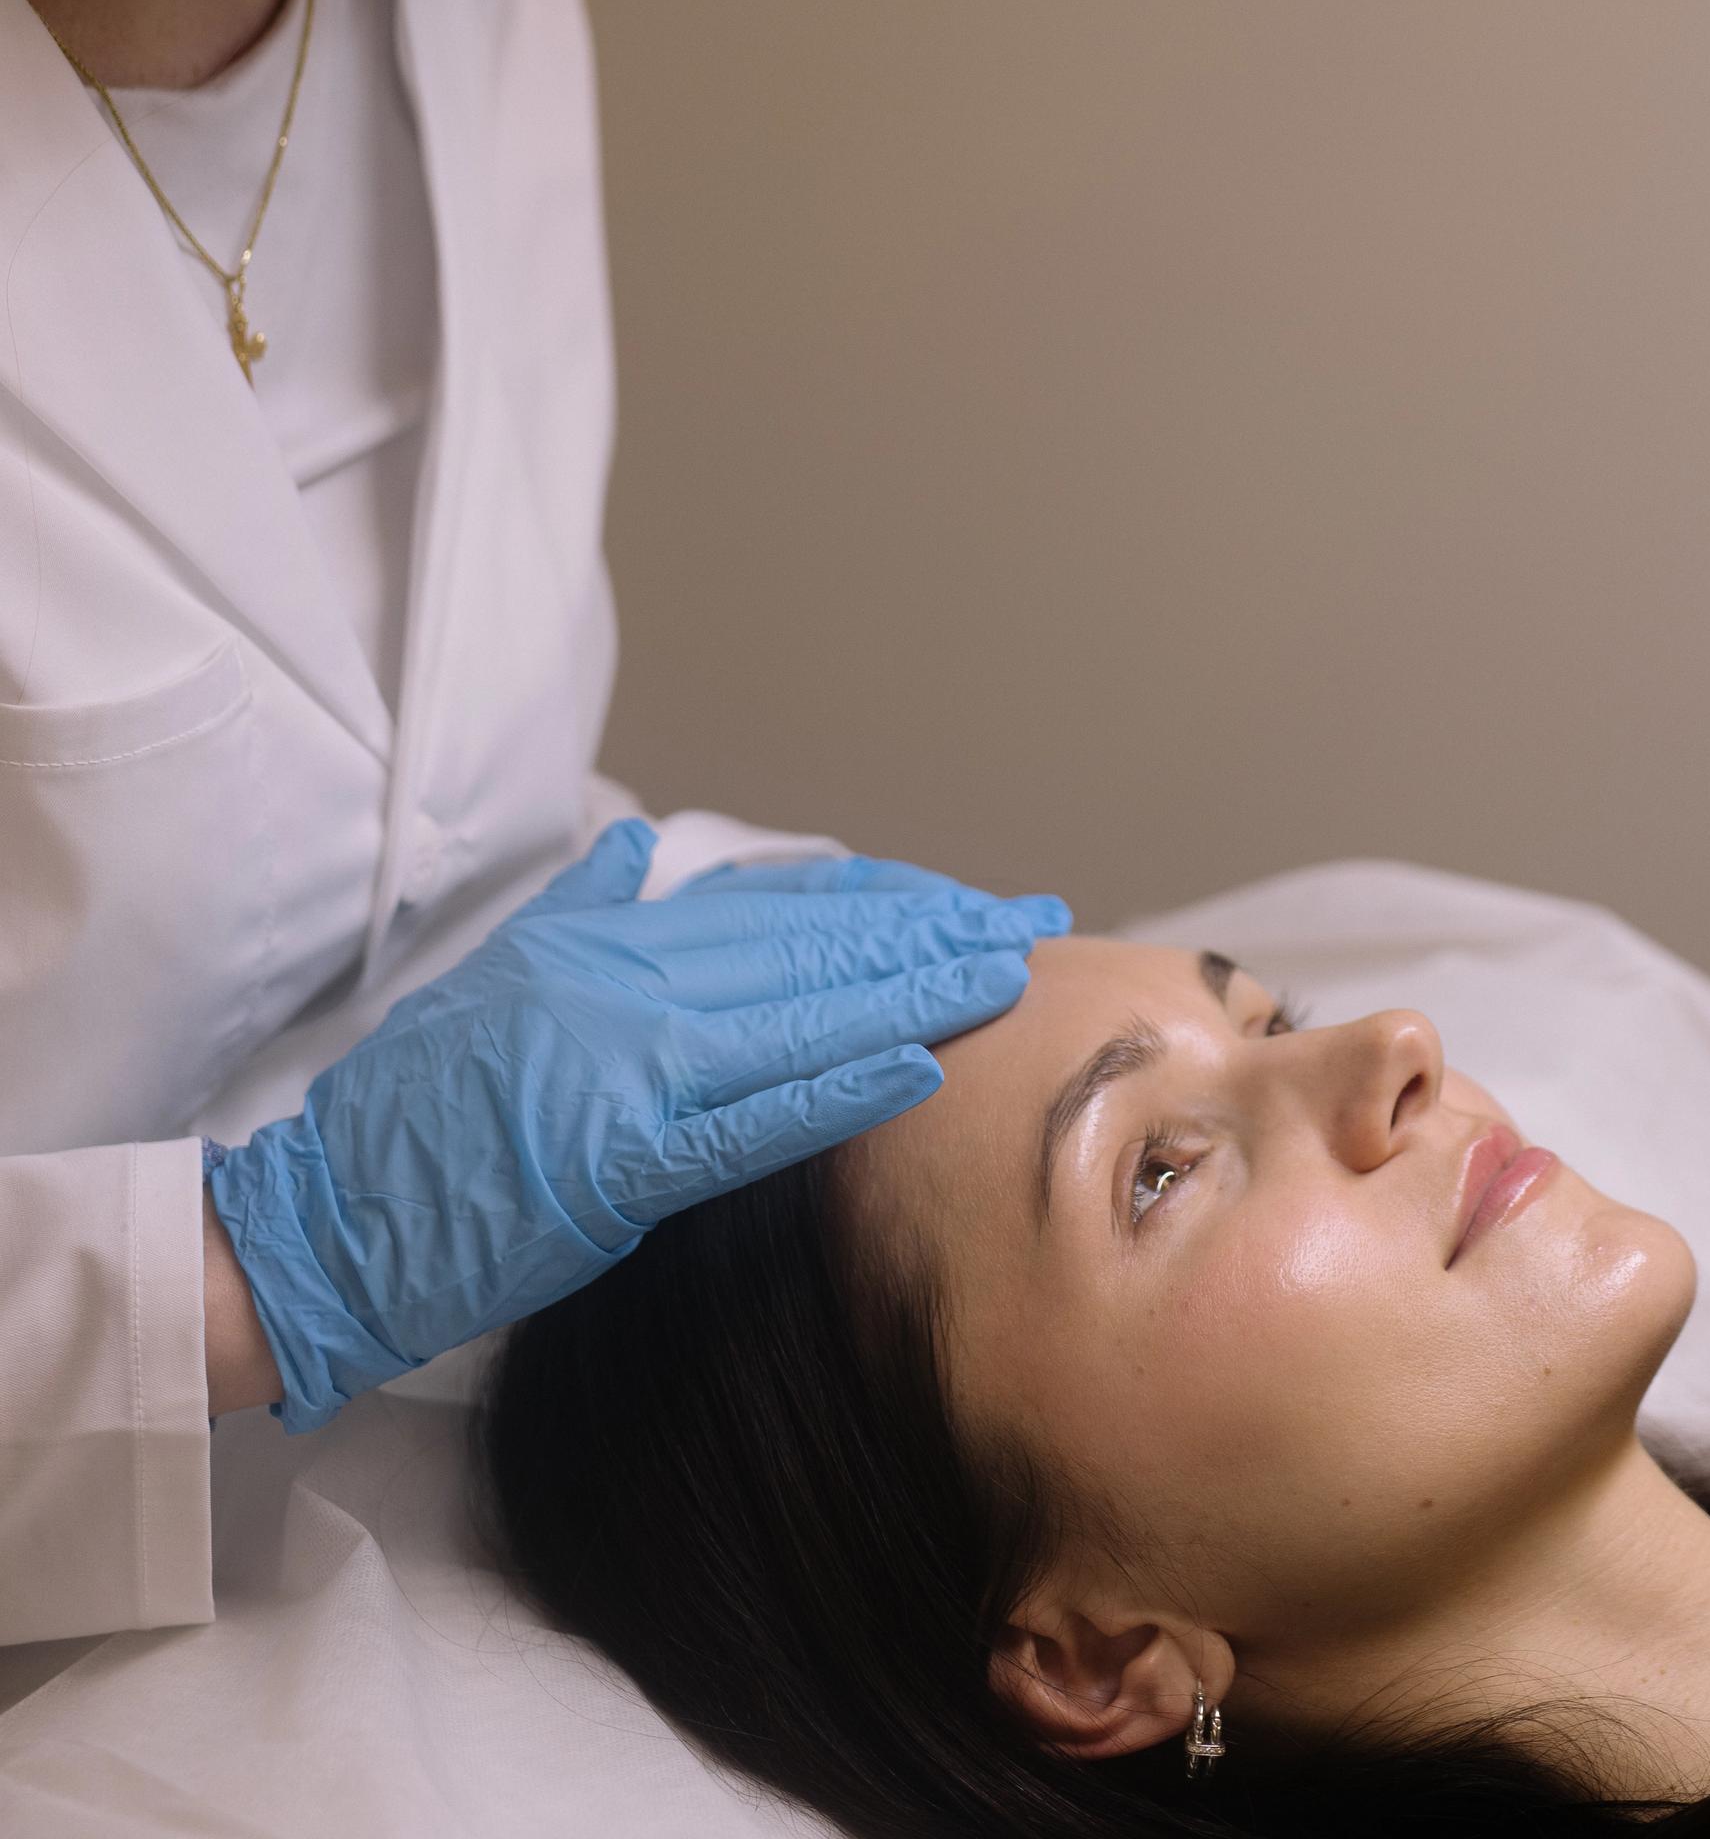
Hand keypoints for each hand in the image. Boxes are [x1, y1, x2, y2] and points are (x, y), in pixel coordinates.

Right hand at [204, 821, 1068, 1430]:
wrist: (327, 1217)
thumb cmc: (421, 1109)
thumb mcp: (503, 968)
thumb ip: (585, 903)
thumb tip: (638, 846)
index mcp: (613, 940)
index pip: (780, 905)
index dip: (885, 897)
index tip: (964, 895)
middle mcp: (631, 985)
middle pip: (814, 947)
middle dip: (932, 929)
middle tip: (1027, 920)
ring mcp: (630, 1069)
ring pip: (802, 1015)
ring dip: (916, 990)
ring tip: (1008, 972)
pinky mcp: (621, 1161)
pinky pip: (750, 1119)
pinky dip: (837, 1089)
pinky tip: (919, 1066)